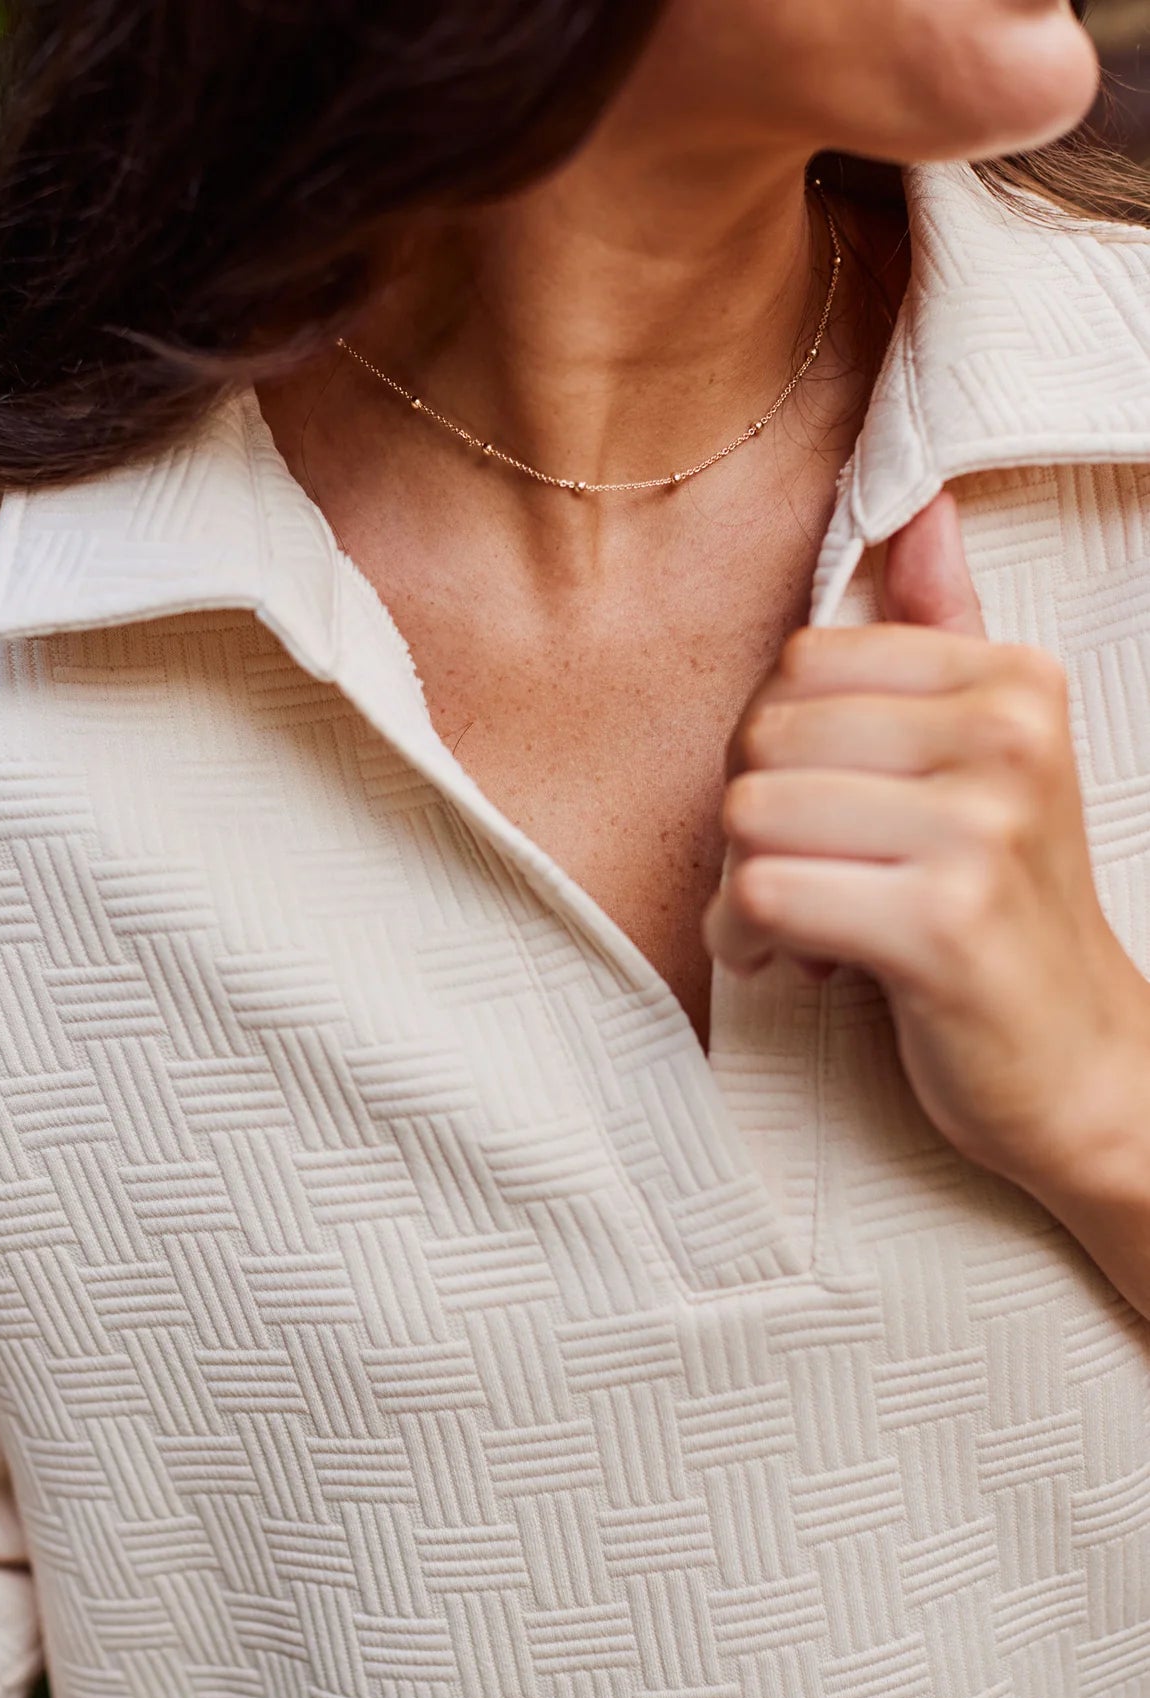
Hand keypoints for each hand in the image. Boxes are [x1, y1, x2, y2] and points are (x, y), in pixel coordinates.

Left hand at [705, 492, 1149, 1308]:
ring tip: (803, 923)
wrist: (1080, 1065)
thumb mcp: (990, 758)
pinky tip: (799, 960)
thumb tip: (923, 505)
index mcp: (1012, 682)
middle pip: (763, 735)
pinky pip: (763, 892)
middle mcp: (1007, 739)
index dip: (779, 748)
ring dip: (744, 889)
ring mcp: (982, 828)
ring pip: (749, 815)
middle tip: (806, 878)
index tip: (822, 813)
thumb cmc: (1002, 908)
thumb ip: (946, 633)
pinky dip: (752, 938)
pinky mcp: (942, 923)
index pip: (799, 662)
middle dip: (753, 822)